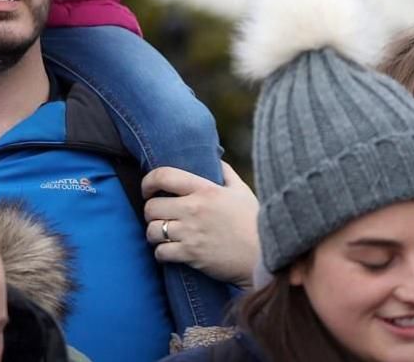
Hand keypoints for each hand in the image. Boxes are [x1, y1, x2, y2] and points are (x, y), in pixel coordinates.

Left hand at [142, 162, 259, 288]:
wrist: (266, 257)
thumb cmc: (254, 222)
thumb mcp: (241, 191)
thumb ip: (225, 173)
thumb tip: (216, 157)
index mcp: (204, 189)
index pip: (163, 176)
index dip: (148, 181)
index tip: (147, 189)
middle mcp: (193, 209)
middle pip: (151, 207)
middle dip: (150, 211)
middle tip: (157, 215)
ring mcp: (191, 233)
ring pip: (152, 230)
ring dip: (153, 233)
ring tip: (161, 234)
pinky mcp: (192, 255)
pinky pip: (161, 252)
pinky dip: (161, 253)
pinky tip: (168, 251)